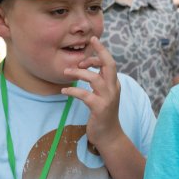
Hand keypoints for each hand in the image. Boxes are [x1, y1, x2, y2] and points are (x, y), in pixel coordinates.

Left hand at [62, 36, 124, 150]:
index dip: (100, 53)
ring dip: (78, 73)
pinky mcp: (100, 108)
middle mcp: (114, 89)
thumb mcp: (103, 96)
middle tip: (90, 41)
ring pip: (95, 78)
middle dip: (100, 51)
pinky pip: (84, 95)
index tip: (87, 51)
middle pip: (110, 65)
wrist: (109, 136)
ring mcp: (108, 98)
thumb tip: (86, 70)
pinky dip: (72, 91)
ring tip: (65, 73)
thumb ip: (99, 83)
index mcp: (114, 84)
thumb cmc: (102, 115)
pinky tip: (64, 91)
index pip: (110, 63)